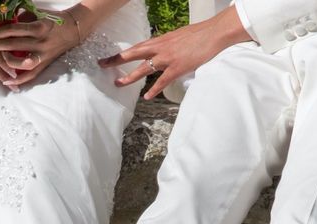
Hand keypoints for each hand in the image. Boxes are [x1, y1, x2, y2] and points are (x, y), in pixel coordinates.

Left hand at [0, 10, 80, 87]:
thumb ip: (22, 18)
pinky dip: (17, 80)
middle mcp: (40, 42)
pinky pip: (29, 76)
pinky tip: (5, 80)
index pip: (14, 30)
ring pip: (19, 63)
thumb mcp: (38, 15)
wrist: (74, 30)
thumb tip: (3, 21)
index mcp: (38, 27)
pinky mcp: (44, 65)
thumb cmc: (53, 21)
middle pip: (12, 45)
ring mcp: (42, 56)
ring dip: (4, 62)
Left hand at [99, 6, 251, 98]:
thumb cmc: (199, 34)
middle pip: (132, 54)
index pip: (136, 47)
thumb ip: (168, 45)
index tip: (110, 57)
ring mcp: (167, 58)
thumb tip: (163, 51)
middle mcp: (160, 48)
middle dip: (116, 60)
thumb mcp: (179, 37)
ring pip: (143, 68)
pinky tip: (147, 97)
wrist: (215, 32)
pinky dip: (154, 90)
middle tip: (102, 64)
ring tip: (118, 84)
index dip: (123, 53)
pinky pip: (162, 81)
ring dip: (129, 77)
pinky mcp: (177, 67)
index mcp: (160, 40)